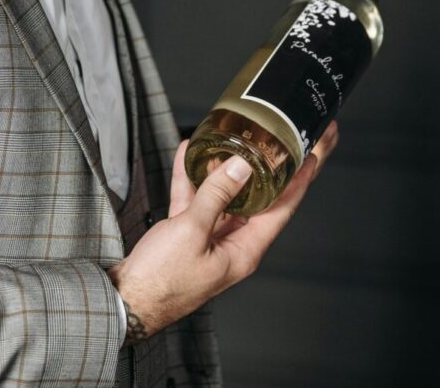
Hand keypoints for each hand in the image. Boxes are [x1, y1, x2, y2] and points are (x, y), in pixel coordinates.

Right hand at [107, 121, 338, 340]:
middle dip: (270, 168)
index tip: (314, 154)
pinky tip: (189, 152)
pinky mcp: (187, 236)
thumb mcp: (191, 231)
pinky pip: (196, 200)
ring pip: (226, 195)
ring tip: (236, 136)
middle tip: (287, 140)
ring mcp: (210, 239)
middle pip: (259, 198)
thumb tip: (242, 165)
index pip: (282, 209)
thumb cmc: (160, 280)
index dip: (300, 180)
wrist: (125, 302)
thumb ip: (216, 195)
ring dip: (226, 166)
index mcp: (244, 251)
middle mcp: (233, 245)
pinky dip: (193, 178)